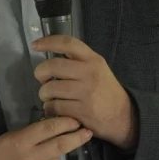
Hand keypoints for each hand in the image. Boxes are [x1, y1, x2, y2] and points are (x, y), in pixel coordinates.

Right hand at [0, 116, 92, 159]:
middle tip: (88, 132)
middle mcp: (29, 159)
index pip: (49, 128)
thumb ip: (29, 136)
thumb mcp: (7, 139)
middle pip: (61, 146)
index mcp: (20, 141)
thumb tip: (52, 130)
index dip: (66, 123)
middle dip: (77, 138)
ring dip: (53, 159)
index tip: (76, 120)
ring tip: (38, 159)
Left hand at [31, 35, 138, 151]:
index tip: (35, 45)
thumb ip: (79, 61)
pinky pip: (54, 106)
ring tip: (50, 97)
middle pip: (53, 66)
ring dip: (44, 94)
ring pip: (50, 88)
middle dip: (40, 73)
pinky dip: (49, 108)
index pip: (68, 43)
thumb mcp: (98, 69)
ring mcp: (86, 92)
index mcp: (93, 60)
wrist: (123, 117)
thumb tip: (51, 57)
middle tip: (42, 79)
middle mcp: (90, 73)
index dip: (48, 42)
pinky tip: (55, 109)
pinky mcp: (81, 111)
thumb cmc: (106, 91)